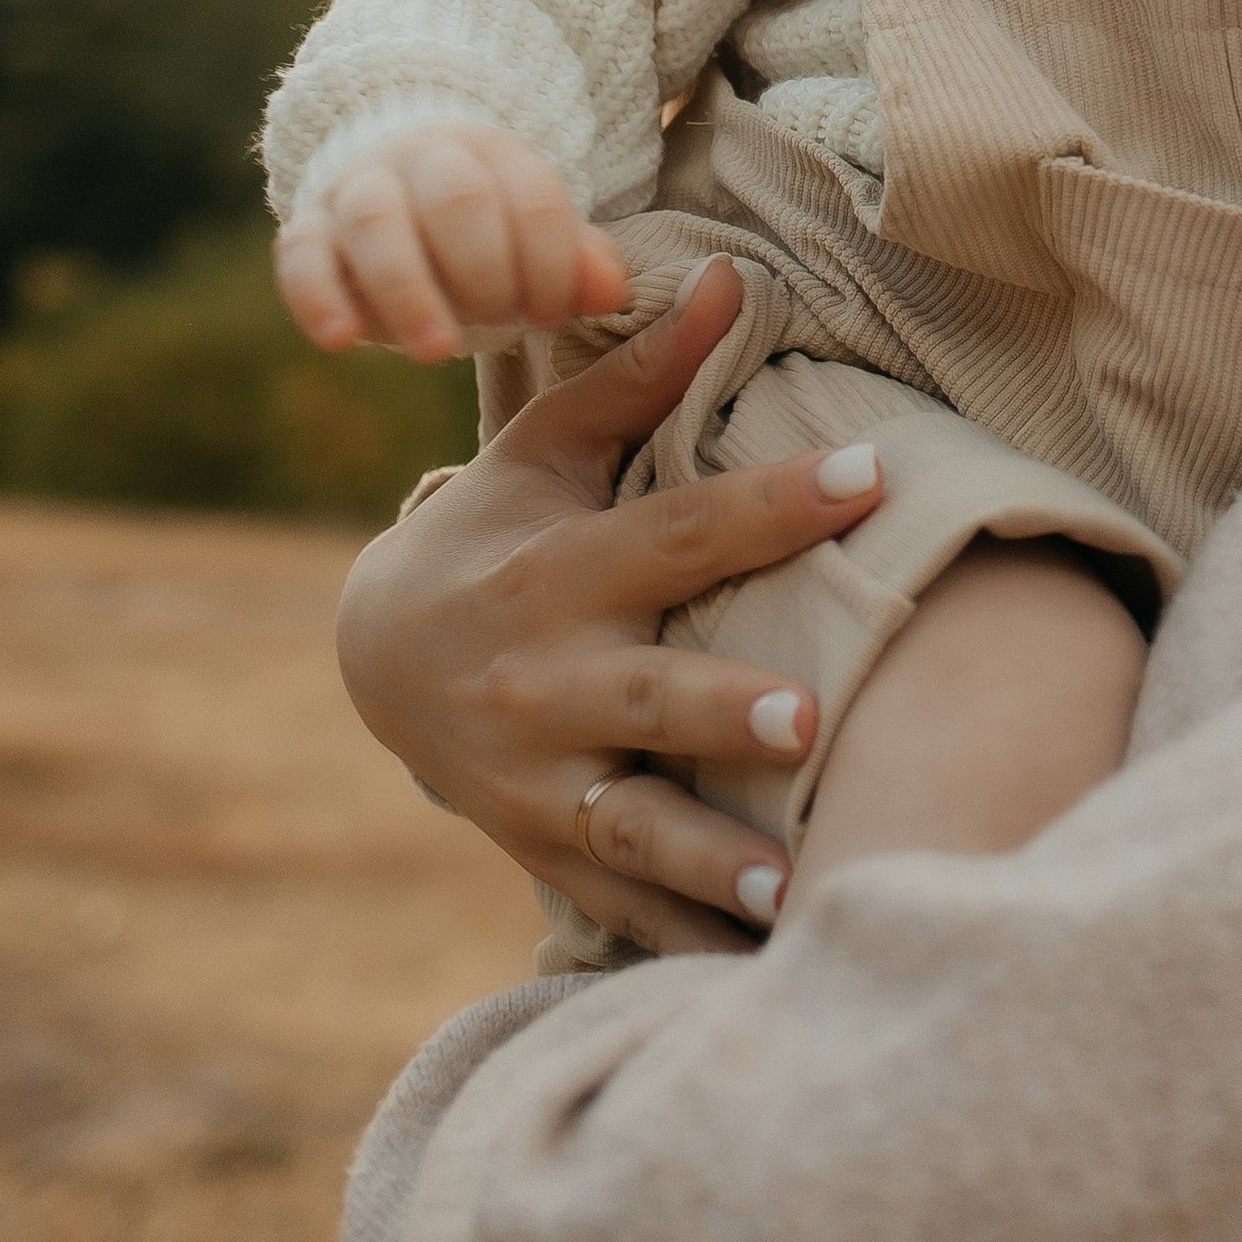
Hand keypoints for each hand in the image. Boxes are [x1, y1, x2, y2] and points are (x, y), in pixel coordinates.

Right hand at [276, 122, 629, 359]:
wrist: (400, 192)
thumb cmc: (487, 235)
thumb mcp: (538, 240)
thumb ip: (580, 263)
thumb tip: (612, 293)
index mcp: (495, 155)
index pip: (532, 195)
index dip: (551, 260)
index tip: (554, 313)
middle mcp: (424, 162)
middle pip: (456, 197)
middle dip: (487, 267)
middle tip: (504, 323)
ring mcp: (359, 191)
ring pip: (375, 221)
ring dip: (408, 287)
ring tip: (437, 350)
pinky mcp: (308, 231)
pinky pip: (301, 254)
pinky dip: (316, 296)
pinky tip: (341, 342)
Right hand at [333, 262, 885, 952]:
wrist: (370, 661)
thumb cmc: (496, 535)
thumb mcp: (544, 451)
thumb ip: (641, 378)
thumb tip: (734, 276)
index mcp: (557, 571)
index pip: (677, 532)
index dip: (772, 503)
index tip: (871, 473)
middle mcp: (542, 683)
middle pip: (645, 699)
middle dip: (722, 713)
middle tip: (811, 718)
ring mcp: (536, 782)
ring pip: (626, 828)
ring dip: (705, 858)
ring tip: (785, 888)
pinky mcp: (540, 851)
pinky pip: (620, 906)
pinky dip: (683, 940)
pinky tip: (765, 964)